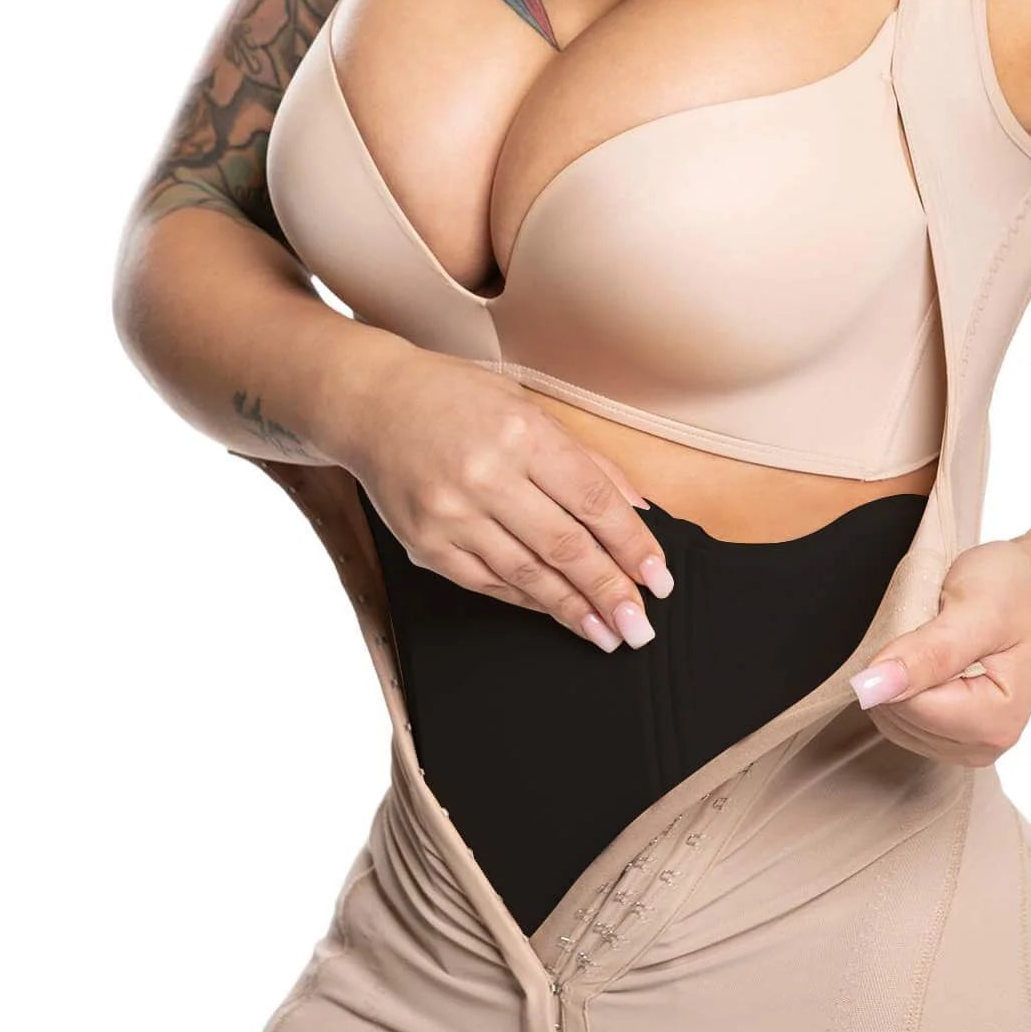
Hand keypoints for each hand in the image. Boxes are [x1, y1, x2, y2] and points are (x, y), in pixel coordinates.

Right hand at [340, 343, 674, 652]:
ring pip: (528, 574)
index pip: (592, 500)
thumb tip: (637, 509)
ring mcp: (452, 515)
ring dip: (573, 609)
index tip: (659, 578)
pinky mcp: (426, 544)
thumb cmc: (455, 398)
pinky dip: (528, 600)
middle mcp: (486, 475)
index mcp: (521, 433)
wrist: (371, 405)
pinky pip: (488, 583)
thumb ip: (584, 459)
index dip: (632, 545)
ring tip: (608, 633)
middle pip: (565, 546)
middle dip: (610, 591)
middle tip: (641, 625)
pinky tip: (556, 611)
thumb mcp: (527, 407)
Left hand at [843, 538, 1030, 764]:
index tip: (922, 625)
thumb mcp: (974, 611)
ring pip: (895, 721)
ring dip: (900, 677)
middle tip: (932, 630)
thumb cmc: (1015, 591)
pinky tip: (928, 662)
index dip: (899, 663)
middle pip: (900, 717)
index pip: (911, 706)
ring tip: (934, 644)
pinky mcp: (956, 737)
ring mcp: (970, 744)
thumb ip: (927, 653)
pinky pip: (902, 721)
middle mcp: (987, 743)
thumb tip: (871, 688)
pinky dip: (903, 687)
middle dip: (900, 670)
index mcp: (998, 718)